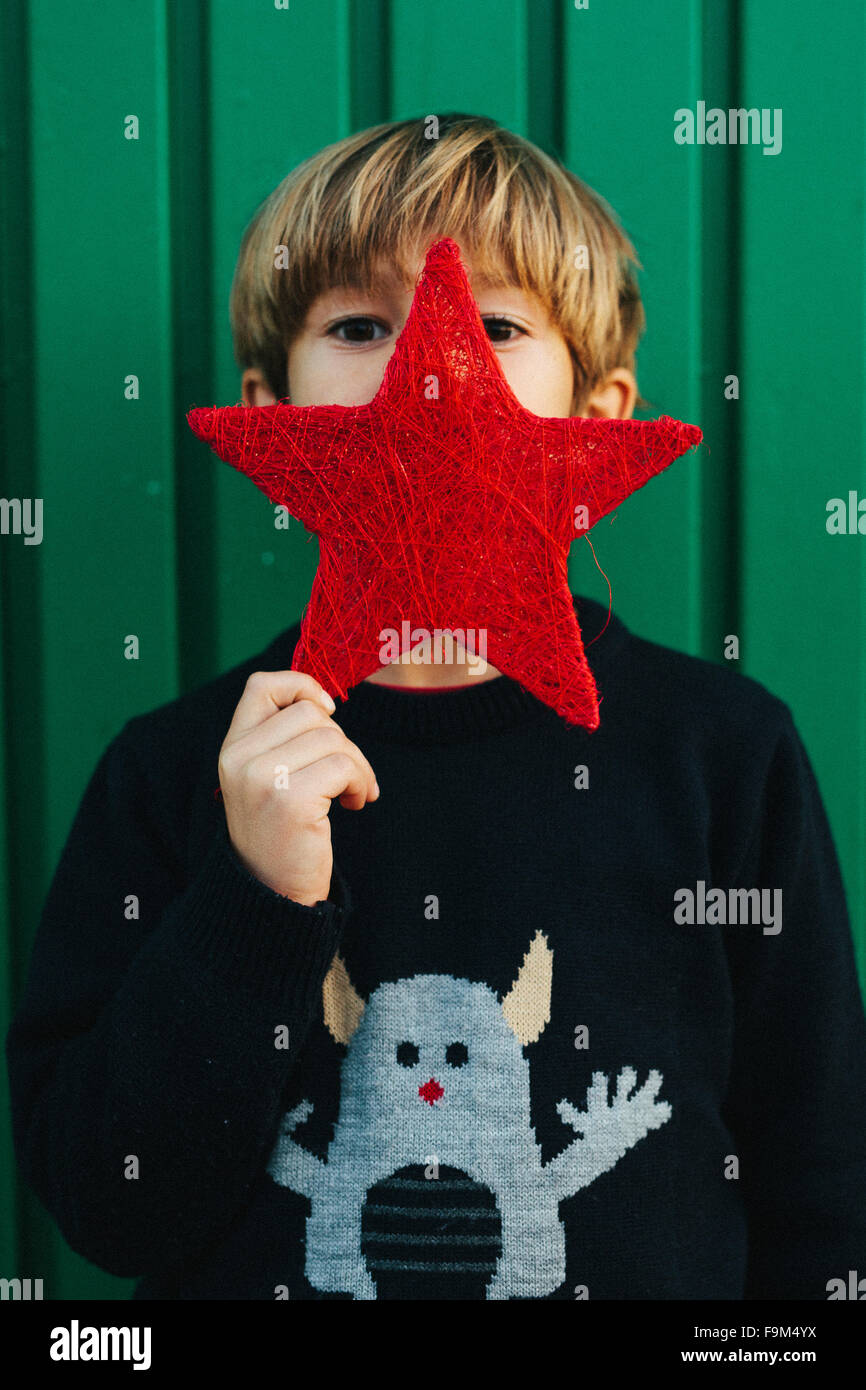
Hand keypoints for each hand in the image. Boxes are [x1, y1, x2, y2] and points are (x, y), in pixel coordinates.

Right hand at [218, 671, 377, 905]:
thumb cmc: (281, 833)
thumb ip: (283, 739)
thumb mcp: (267, 777)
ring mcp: (261, 777)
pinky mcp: (290, 799)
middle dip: (342, 740)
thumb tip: (323, 700)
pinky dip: (360, 783)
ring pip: (333, 738)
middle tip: (347, 774)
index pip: (262, 686)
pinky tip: (353, 804)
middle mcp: (239, 758)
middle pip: (311, 713)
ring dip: (357, 766)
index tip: (328, 712)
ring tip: (352, 792)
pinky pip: (343, 766)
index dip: (302, 687)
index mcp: (233, 748)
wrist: (273, 893)